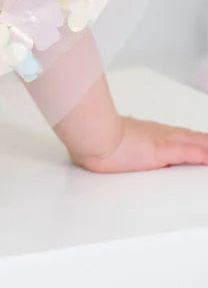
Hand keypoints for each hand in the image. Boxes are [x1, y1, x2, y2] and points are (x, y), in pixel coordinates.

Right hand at [71, 114, 207, 172]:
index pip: (176, 135)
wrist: (92, 134)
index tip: (200, 140)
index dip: (191, 138)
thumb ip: (115, 143)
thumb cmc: (95, 138)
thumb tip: (109, 148)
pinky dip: (203, 155)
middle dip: (204, 140)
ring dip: (206, 144)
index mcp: (147, 132)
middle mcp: (158, 134)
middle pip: (191, 136)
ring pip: (196, 141)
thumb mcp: (109, 142)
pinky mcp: (163, 151)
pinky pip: (191, 153)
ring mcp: (163, 141)